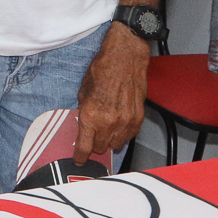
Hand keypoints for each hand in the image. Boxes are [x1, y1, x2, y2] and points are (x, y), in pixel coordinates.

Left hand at [73, 24, 148, 166]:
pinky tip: (118, 126)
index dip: (81, 156)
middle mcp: (109, 123)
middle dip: (94, 145)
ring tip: (106, 131)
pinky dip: (123, 134)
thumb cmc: (102, 69)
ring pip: (116, 144)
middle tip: (92, 137)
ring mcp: (125, 122)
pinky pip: (129, 136)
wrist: (125, 58)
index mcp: (91, 116)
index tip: (79, 159)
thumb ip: (84, 111)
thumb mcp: (83, 91)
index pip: (85, 147)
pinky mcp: (138, 118)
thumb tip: (84, 123)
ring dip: (109, 141)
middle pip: (101, 148)